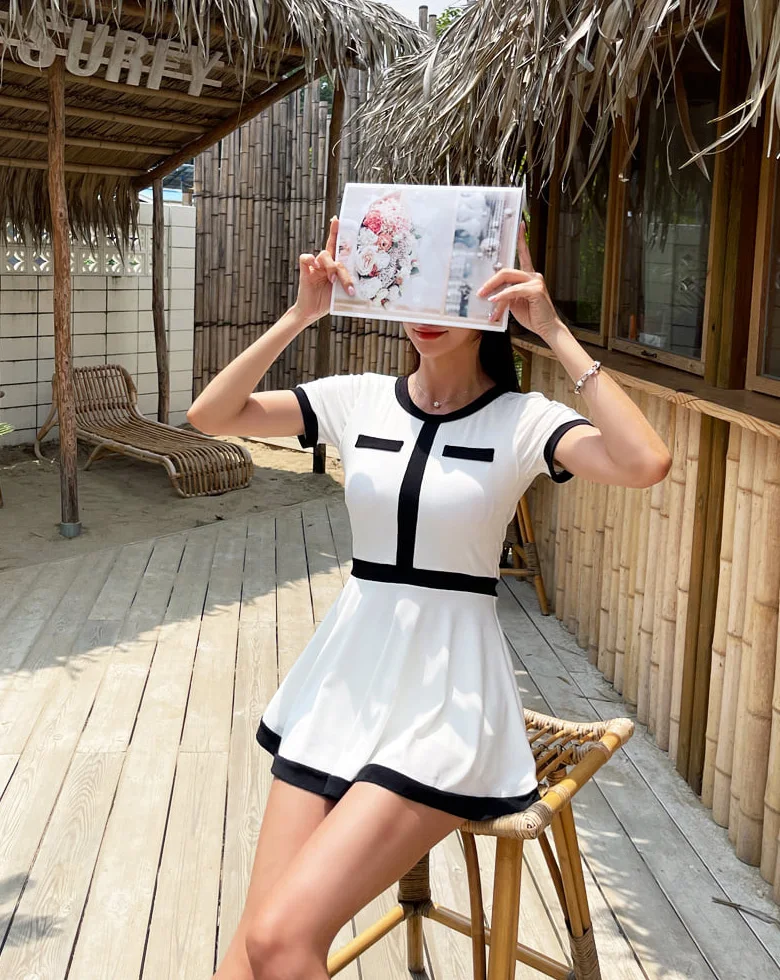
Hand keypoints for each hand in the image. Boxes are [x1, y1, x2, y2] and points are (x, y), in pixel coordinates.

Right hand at [293, 217, 354, 325]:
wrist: (312, 312)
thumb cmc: (328, 301)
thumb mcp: (340, 292)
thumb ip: (347, 282)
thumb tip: (359, 282)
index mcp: (334, 266)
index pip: (337, 246)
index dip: (337, 232)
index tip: (338, 220)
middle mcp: (325, 263)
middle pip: (335, 254)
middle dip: (342, 268)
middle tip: (348, 287)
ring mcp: (314, 266)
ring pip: (324, 256)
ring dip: (331, 268)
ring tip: (332, 280)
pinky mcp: (305, 271)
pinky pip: (306, 258)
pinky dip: (310, 259)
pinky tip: (314, 266)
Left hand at [476, 220, 562, 338]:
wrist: (546, 328)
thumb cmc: (532, 315)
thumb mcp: (514, 303)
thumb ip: (506, 294)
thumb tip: (491, 293)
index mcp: (529, 276)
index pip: (524, 253)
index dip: (522, 238)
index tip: (521, 224)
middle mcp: (533, 275)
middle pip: (506, 271)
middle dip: (490, 281)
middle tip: (480, 291)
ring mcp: (536, 280)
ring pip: (508, 280)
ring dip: (493, 291)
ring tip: (484, 299)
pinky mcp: (536, 289)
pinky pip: (513, 290)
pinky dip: (502, 297)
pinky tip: (494, 301)